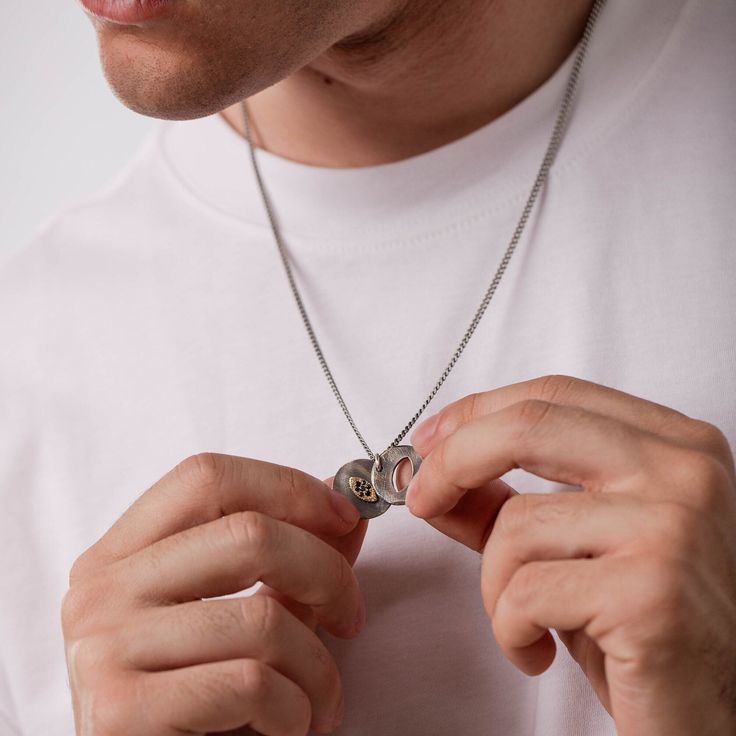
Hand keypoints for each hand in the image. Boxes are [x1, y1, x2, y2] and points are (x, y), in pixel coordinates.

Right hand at [61, 453, 366, 735]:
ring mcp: (103, 649)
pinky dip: (294, 711)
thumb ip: (294, 559)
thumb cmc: (204, 705)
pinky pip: (250, 684)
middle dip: (326, 572)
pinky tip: (287, 726)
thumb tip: (346, 507)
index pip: (207, 477)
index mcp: (122, 554)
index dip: (287, 486)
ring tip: (320, 699)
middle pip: (246, 534)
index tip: (342, 514)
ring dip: (318, 667)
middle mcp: (100, 591)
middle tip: (351, 614)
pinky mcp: (121, 713)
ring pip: (261, 619)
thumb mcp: (249, 617)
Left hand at [406, 376, 735, 735]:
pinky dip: (510, 630)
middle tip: (421, 497)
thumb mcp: (572, 546)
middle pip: (530, 427)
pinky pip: (525, 592)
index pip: (554, 396)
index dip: (478, 413)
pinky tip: (538, 649)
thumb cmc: (641, 624)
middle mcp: (682, 472)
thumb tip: (428, 473)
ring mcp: (671, 526)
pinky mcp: (649, 593)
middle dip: (454, 461)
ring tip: (521, 620)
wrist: (710, 711)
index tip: (431, 441)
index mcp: (672, 445)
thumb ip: (503, 502)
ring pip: (517, 525)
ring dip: (493, 585)